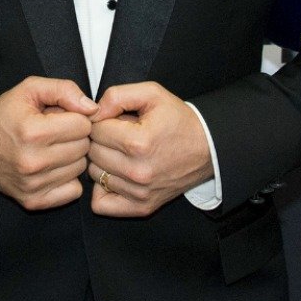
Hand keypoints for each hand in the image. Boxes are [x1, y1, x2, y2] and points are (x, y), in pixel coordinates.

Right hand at [0, 77, 97, 210]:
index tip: (61, 118)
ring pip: (80, 168)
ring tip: (51, 149)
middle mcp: (33, 162)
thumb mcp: (30, 89)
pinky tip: (53, 168)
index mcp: (33, 132)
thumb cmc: (6, 114)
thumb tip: (92, 108)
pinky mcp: (33, 201)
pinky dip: (68, 179)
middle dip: (74, 136)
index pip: (83, 126)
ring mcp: (33, 185)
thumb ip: (65, 90)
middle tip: (55, 133)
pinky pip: (73, 191)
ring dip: (71, 157)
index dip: (75, 117)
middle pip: (83, 147)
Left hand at [87, 82, 212, 217]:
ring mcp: (140, 193)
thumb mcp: (152, 93)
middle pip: (93, 153)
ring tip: (120, 153)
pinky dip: (102, 190)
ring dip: (102, 162)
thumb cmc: (179, 120)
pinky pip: (101, 204)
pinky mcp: (142, 207)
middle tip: (118, 136)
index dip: (102, 121)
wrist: (208, 148)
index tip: (115, 120)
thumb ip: (116, 96)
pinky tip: (115, 175)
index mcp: (139, 142)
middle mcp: (138, 171)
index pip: (95, 130)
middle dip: (100, 140)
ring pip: (95, 176)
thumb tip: (92, 113)